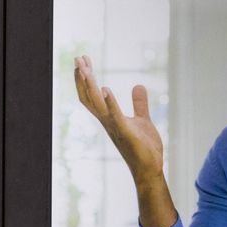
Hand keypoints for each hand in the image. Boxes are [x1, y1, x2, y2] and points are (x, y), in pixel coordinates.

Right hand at [74, 55, 164, 179]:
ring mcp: (114, 126)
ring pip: (97, 103)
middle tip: (78, 58)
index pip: (91, 95)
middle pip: (89, 95)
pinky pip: (115, 115)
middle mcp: (106, 120)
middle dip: (83, 77)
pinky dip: (110, 102)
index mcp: (108, 117)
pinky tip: (105, 89)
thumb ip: (139, 103)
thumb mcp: (142, 119)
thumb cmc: (144, 147)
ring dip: (90, 85)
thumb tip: (137, 85)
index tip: (82, 61)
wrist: (149, 168)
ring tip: (85, 68)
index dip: (85, 79)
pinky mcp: (126, 132)